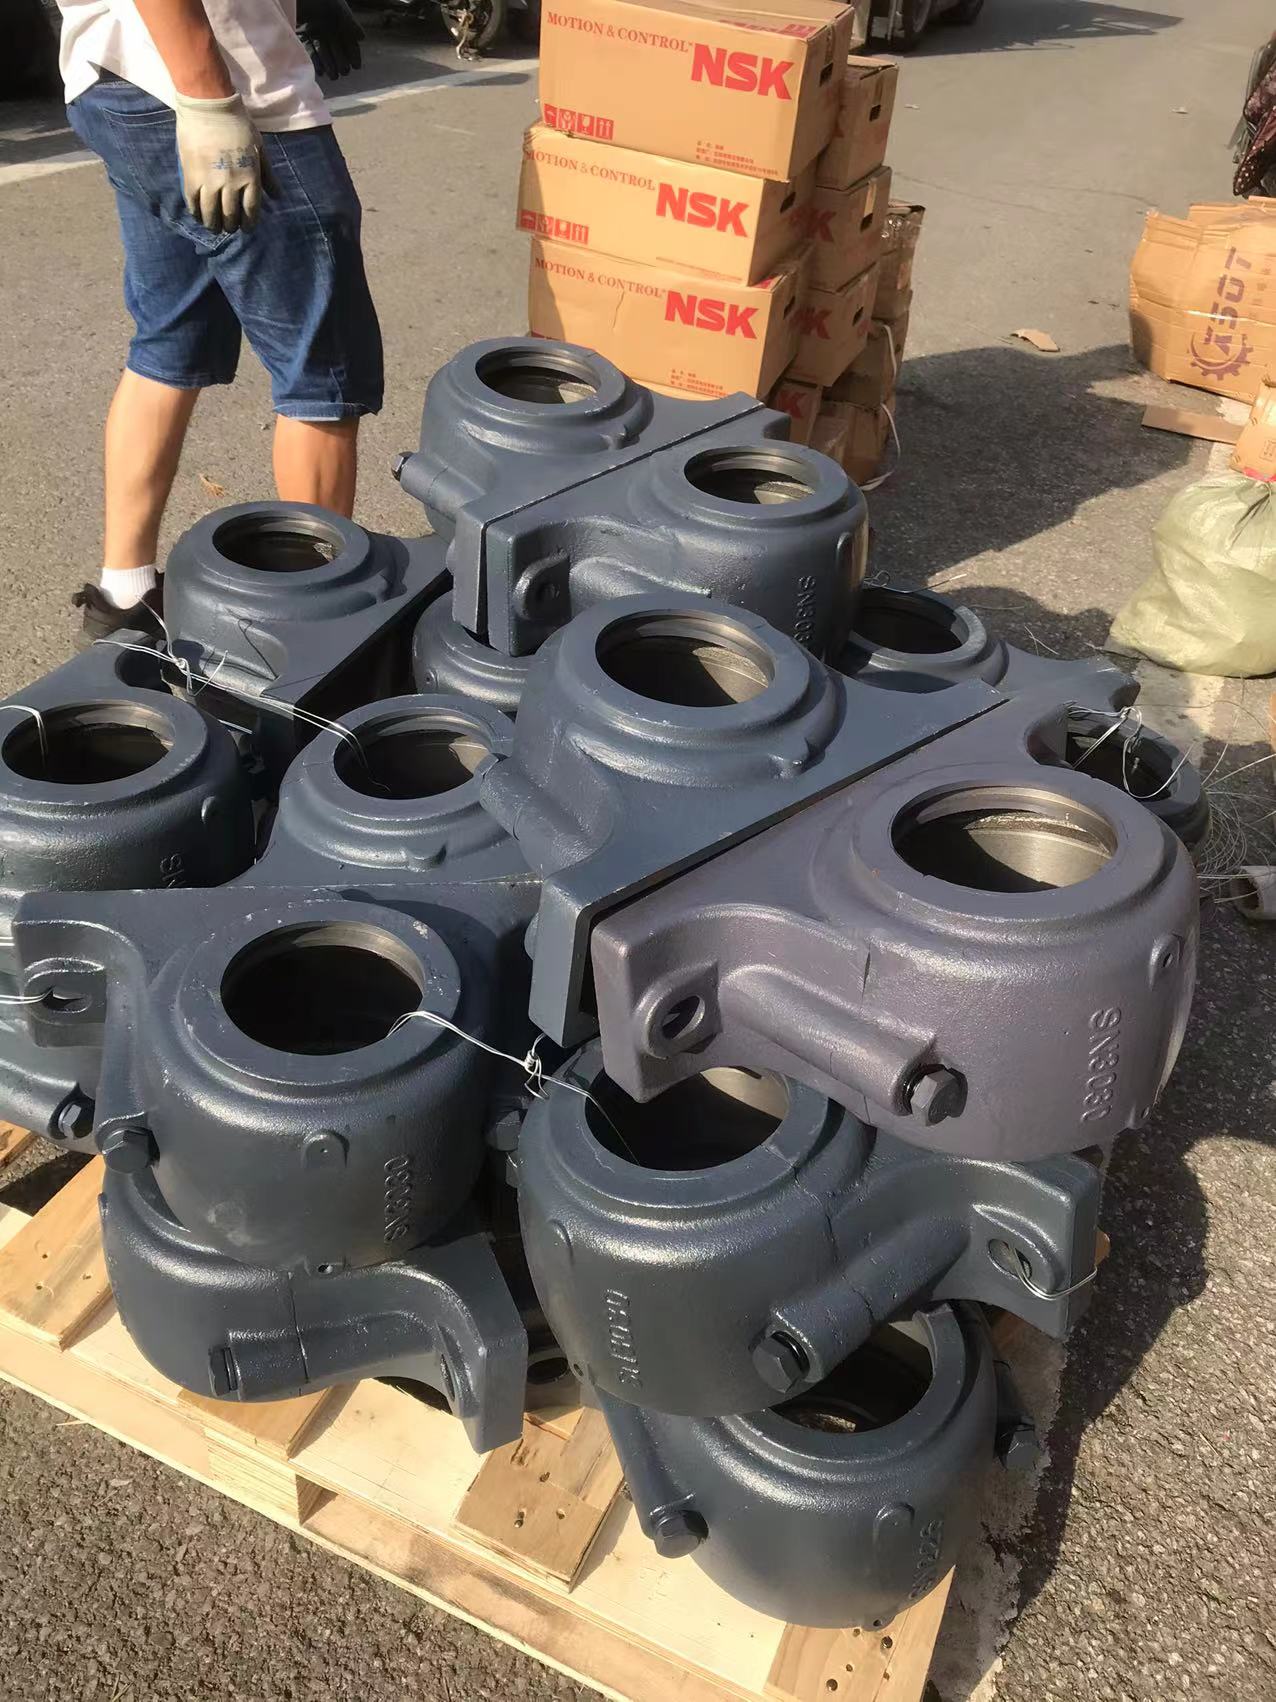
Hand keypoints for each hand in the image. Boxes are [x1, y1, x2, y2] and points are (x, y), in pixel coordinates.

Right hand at [173, 91, 267, 232]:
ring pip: (211, 212)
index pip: (251, 210)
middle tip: (229, 227)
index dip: (249, 223)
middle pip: (230, 215)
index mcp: (250, 177)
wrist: (209, 105)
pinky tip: (198, 215)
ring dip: (213, 224)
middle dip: (231, 226)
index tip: (246, 228)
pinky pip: (193, 201)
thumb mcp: (259, 149)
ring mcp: (210, 180)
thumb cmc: (238, 124)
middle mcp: (231, 183)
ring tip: (214, 227)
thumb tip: (278, 197)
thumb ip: (268, 175)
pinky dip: (196, 212)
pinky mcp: (191, 175)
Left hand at [296, 0, 363, 79]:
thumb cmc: (318, 0)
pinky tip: (321, 71)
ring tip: (333, 76)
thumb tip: (362, 38)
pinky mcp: (300, 35)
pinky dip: (315, 62)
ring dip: (330, 65)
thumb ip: (349, 23)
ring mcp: (313, 32)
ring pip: (324, 53)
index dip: (353, 54)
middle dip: (342, 62)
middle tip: (344, 72)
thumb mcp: (337, 8)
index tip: (356, 66)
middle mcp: (326, 28)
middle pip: (337, 50)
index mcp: (338, 21)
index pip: (349, 40)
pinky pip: (309, 51)